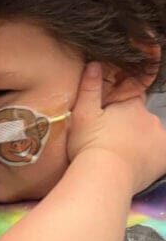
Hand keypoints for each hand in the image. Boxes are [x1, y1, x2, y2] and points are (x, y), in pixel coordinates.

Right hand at [68, 62, 165, 194]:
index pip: (132, 100)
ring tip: (121, 157)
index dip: (121, 109)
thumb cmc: (89, 146)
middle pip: (142, 119)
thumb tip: (95, 64)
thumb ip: (89, 87)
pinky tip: (140, 164)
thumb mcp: (82, 114)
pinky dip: (154, 157)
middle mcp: (149, 118)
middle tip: (112, 142)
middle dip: (131, 127)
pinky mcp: (164, 158)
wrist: (103, 176)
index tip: (111, 121)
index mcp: (131, 105)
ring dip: (141, 143)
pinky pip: (162, 154)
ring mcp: (159, 138)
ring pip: (152, 136)